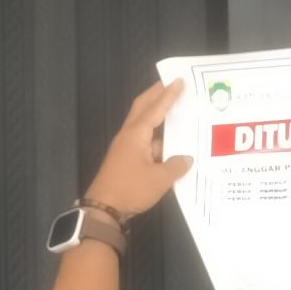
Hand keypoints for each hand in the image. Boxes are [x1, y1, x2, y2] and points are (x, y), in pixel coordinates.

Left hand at [83, 79, 192, 218]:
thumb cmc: (131, 188)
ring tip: (177, 112)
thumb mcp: (160, 179)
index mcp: (137, 134)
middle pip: (142, 108)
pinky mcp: (126, 159)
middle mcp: (129, 135)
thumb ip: (176, 166)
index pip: (155, 108)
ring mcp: (126, 147)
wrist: (104, 209)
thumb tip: (186, 158)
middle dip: (156, 94)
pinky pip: (144, 142)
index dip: (168, 95)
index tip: (179, 81)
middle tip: (170, 84)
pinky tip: (171, 145)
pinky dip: (157, 139)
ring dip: (158, 117)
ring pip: (144, 125)